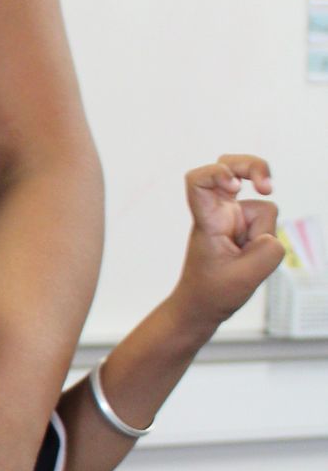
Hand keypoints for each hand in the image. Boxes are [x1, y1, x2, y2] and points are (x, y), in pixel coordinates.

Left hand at [172, 155, 285, 333]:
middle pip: (230, 165)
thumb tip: (272, 234)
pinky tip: (251, 254)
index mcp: (208, 220)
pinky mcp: (243, 224)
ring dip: (264, 230)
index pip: (198, 181)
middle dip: (254, 167)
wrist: (202, 305)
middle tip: (267, 186)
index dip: (218, 173)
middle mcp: (218, 212)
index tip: (236, 188)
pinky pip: (267, 221)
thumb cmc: (213, 291)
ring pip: (263, 206)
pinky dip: (266, 238)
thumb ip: (269, 250)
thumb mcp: (247, 276)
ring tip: (247, 254)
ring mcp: (231, 216)